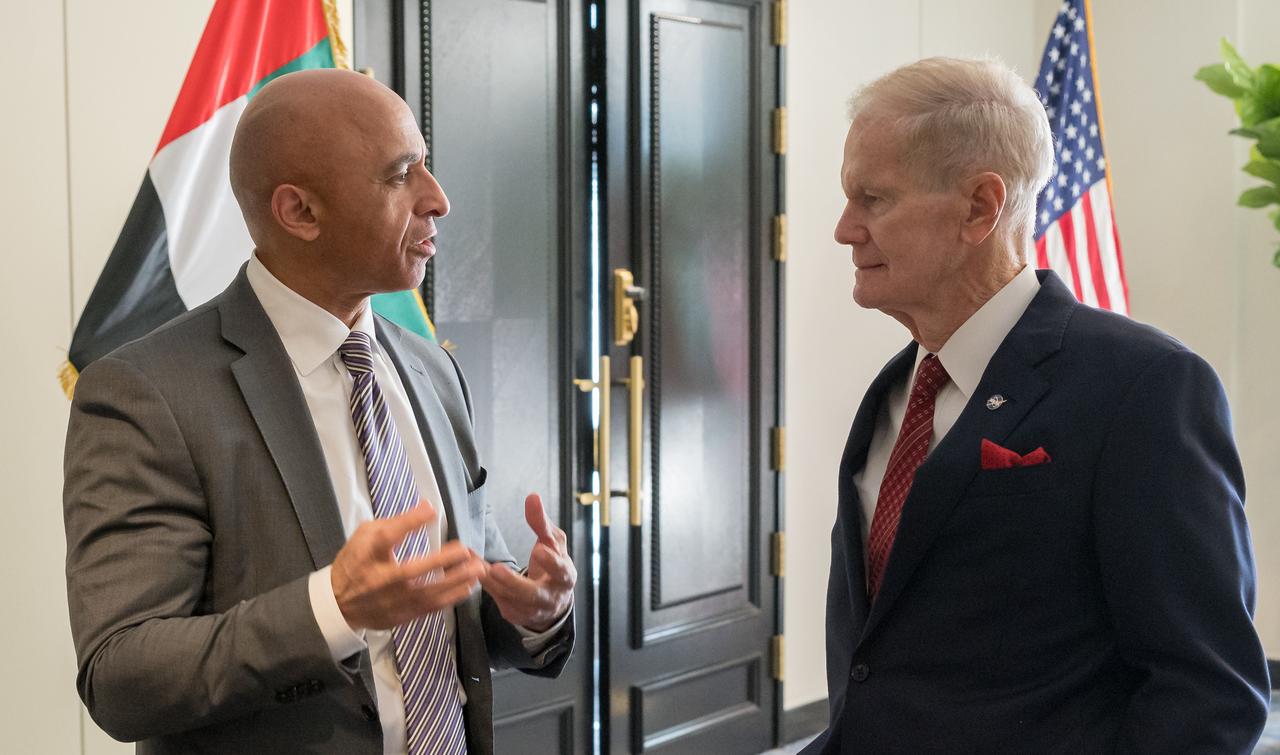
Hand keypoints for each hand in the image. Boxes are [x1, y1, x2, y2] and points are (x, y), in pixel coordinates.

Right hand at [331, 500, 487, 630]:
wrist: (339, 603)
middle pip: (410, 571)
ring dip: (455, 582)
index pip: (386, 537)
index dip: (409, 522)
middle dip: (440, 561)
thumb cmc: (357, 561)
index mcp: (367, 555)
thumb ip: (395, 522)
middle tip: (466, 550)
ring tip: (477, 569)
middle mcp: (379, 579)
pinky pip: (430, 608)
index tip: (431, 511)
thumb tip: (428, 508)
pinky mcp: (401, 616)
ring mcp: (391, 601)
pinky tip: (468, 586)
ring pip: (426, 594)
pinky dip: (451, 598)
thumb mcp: (365, 535)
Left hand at [480, 493, 576, 631]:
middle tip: (497, 569)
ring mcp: (529, 610)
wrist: (551, 603)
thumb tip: (532, 497)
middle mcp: (548, 597)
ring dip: (489, 579)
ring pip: (507, 596)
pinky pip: (495, 598)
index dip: (552, 562)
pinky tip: (470, 569)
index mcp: (564, 577)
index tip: (540, 550)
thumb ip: (541, 522)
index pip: (560, 571)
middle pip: (531, 594)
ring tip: (474, 562)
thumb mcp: (553, 543)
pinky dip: (483, 583)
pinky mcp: (512, 613)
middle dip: (514, 582)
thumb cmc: (553, 567)